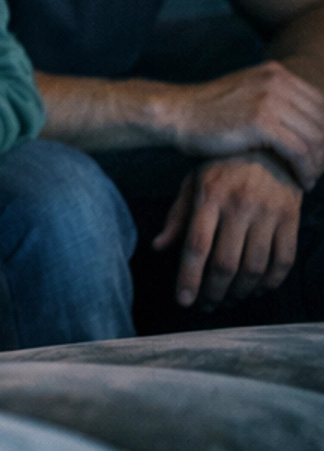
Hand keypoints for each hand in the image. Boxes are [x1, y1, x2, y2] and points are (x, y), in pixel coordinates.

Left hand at [152, 150, 301, 309]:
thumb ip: (178, 215)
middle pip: (225, 264)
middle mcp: (240, 205)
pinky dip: (271, 282)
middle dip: (213, 293)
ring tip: (228, 301)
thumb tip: (158, 247)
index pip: (197, 246)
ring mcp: (268, 212)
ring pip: (254, 267)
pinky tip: (258, 289)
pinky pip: (283, 259)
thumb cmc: (224, 165)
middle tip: (206, 307)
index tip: (184, 301)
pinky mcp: (291, 217)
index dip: (189, 278)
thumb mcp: (195, 180)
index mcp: (210, 195)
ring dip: (240, 292)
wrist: (272, 143)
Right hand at [162, 63, 323, 187]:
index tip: (320, 156)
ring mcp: (270, 99)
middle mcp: (277, 81)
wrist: (176, 115)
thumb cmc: (208, 115)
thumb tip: (306, 125)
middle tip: (317, 171)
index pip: (322, 104)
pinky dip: (305, 169)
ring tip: (311, 179)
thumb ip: (276, 103)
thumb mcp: (247, 96)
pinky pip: (299, 150)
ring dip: (318, 163)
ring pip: (315, 137)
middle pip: (323, 120)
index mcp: (277, 73)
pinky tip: (301, 181)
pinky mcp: (261, 121)